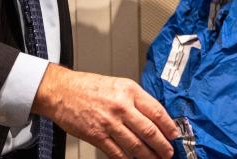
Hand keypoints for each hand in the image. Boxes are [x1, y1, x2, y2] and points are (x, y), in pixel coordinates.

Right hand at [32, 64, 178, 158]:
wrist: (62, 91)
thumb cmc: (89, 87)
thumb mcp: (120, 85)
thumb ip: (137, 99)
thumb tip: (153, 116)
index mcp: (130, 91)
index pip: (156, 111)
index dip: (169, 125)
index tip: (175, 134)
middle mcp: (122, 107)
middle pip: (149, 130)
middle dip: (162, 145)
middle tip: (169, 152)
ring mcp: (109, 123)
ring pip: (135, 144)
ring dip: (148, 155)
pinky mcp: (96, 136)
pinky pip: (116, 152)